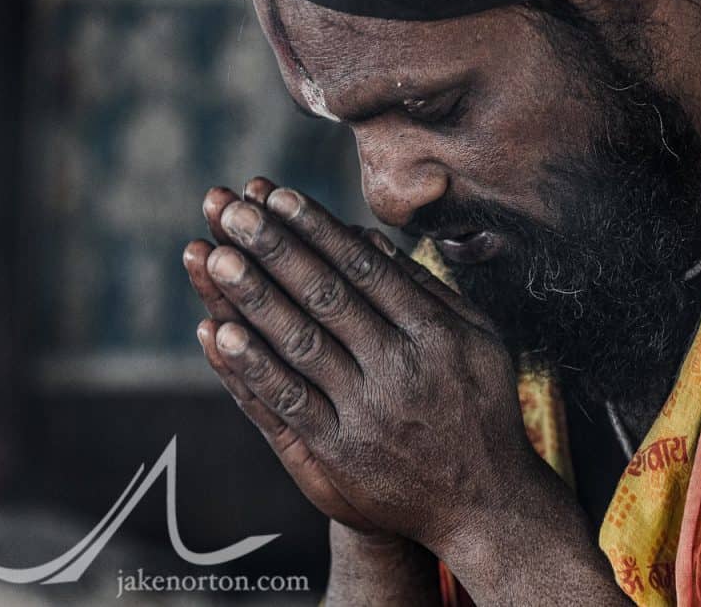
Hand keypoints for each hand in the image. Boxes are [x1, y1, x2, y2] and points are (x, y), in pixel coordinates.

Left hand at [184, 177, 547, 552]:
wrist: (485, 503)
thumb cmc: (481, 409)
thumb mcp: (478, 340)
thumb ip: (428, 290)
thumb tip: (372, 240)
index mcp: (436, 334)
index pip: (366, 270)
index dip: (319, 230)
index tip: (279, 197)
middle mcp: (402, 368)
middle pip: (328, 297)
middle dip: (277, 249)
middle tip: (233, 211)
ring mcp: (369, 412)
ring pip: (301, 344)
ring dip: (254, 297)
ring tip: (215, 255)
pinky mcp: (341, 453)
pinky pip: (289, 402)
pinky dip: (252, 366)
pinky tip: (219, 331)